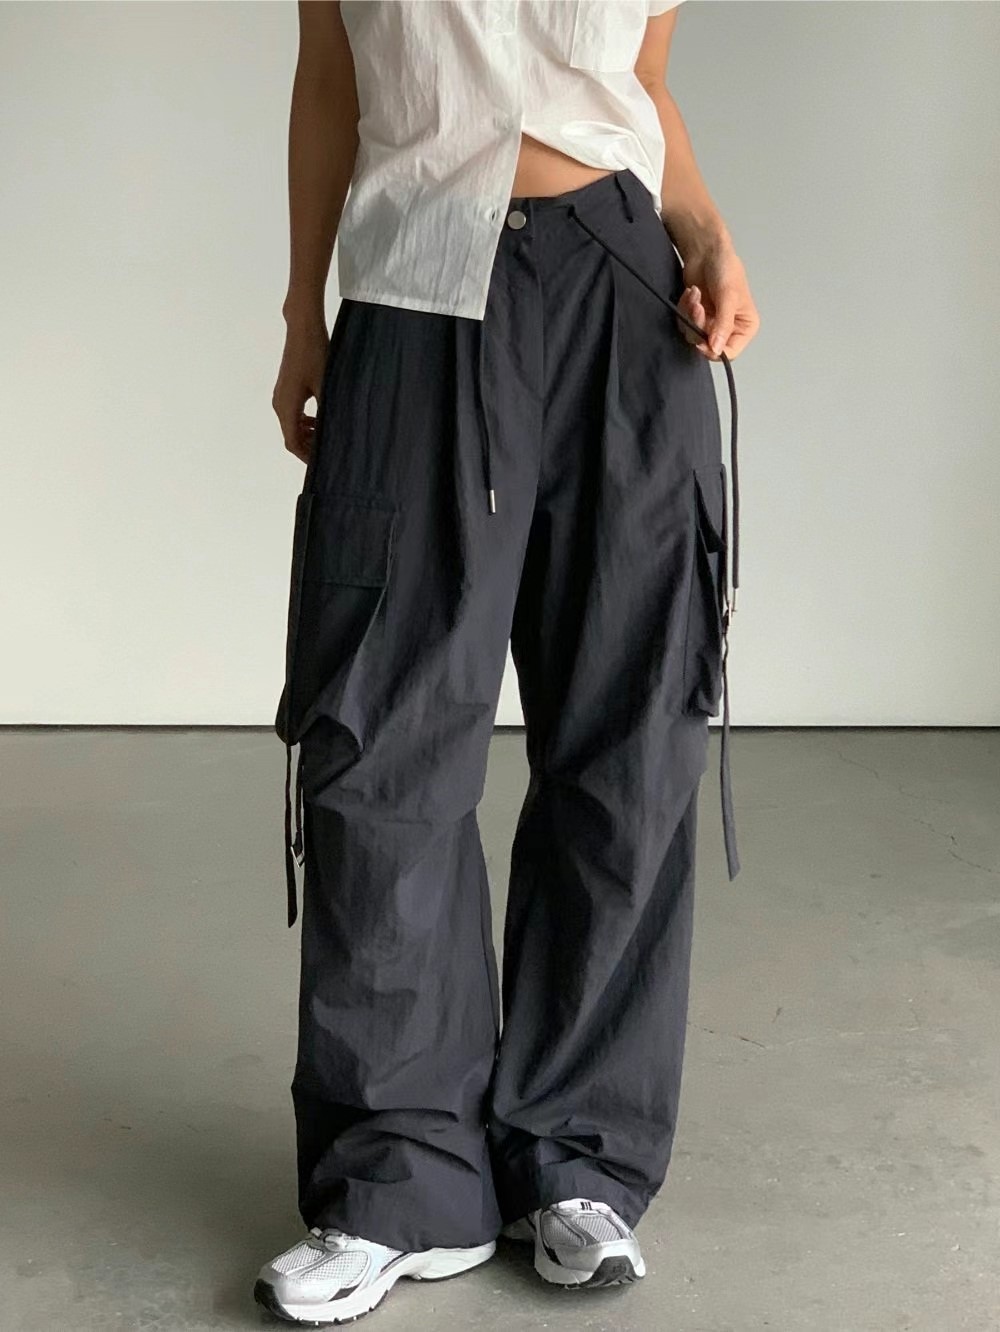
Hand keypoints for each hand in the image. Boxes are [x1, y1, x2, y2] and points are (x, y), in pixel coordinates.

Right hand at [272, 319, 329, 464]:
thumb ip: (327, 412)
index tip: (322, 463)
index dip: (306, 456)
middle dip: (309, 446)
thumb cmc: (315, 355)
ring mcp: (281, 396)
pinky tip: (321, 420)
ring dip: (308, 433)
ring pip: (292, 425)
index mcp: (287, 406)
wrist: (303, 329)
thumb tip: (335, 433)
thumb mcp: (326, 386)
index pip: (292, 442)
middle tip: (329, 451)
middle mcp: (279, 403)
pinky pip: (293, 413)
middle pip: (291, 436)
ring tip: (328, 435)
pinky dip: (305, 422)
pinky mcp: (285, 389)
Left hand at [675, 237, 759, 361]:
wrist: (706, 250)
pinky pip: (684, 324)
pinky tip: (692, 294)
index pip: (730, 353)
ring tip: (695, 295)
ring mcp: (711, 323)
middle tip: (698, 307)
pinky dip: (685, 308)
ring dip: (690, 314)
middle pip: (708, 346)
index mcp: (745, 326)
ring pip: (693, 335)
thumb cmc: (725, 267)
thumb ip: (723, 325)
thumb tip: (717, 349)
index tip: (701, 342)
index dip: (714, 351)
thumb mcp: (728, 297)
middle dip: (699, 325)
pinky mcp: (697, 316)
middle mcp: (729, 328)